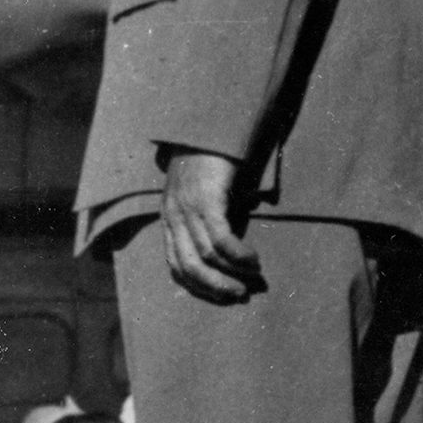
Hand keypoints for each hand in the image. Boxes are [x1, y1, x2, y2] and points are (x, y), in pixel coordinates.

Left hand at [159, 149, 262, 303]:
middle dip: (215, 288)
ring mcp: (188, 207)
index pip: (175, 266)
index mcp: (169, 219)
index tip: (222, 297)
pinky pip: (221, 238)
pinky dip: (238, 255)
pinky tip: (252, 260)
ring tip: (252, 279)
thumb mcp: (198, 195)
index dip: (199, 287)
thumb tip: (227, 252)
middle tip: (239, 296)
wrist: (207, 126)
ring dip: (232, 273)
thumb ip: (205, 221)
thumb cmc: (208, 161)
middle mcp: (173, 216)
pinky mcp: (206, 198)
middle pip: (189, 267)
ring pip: (206, 256)